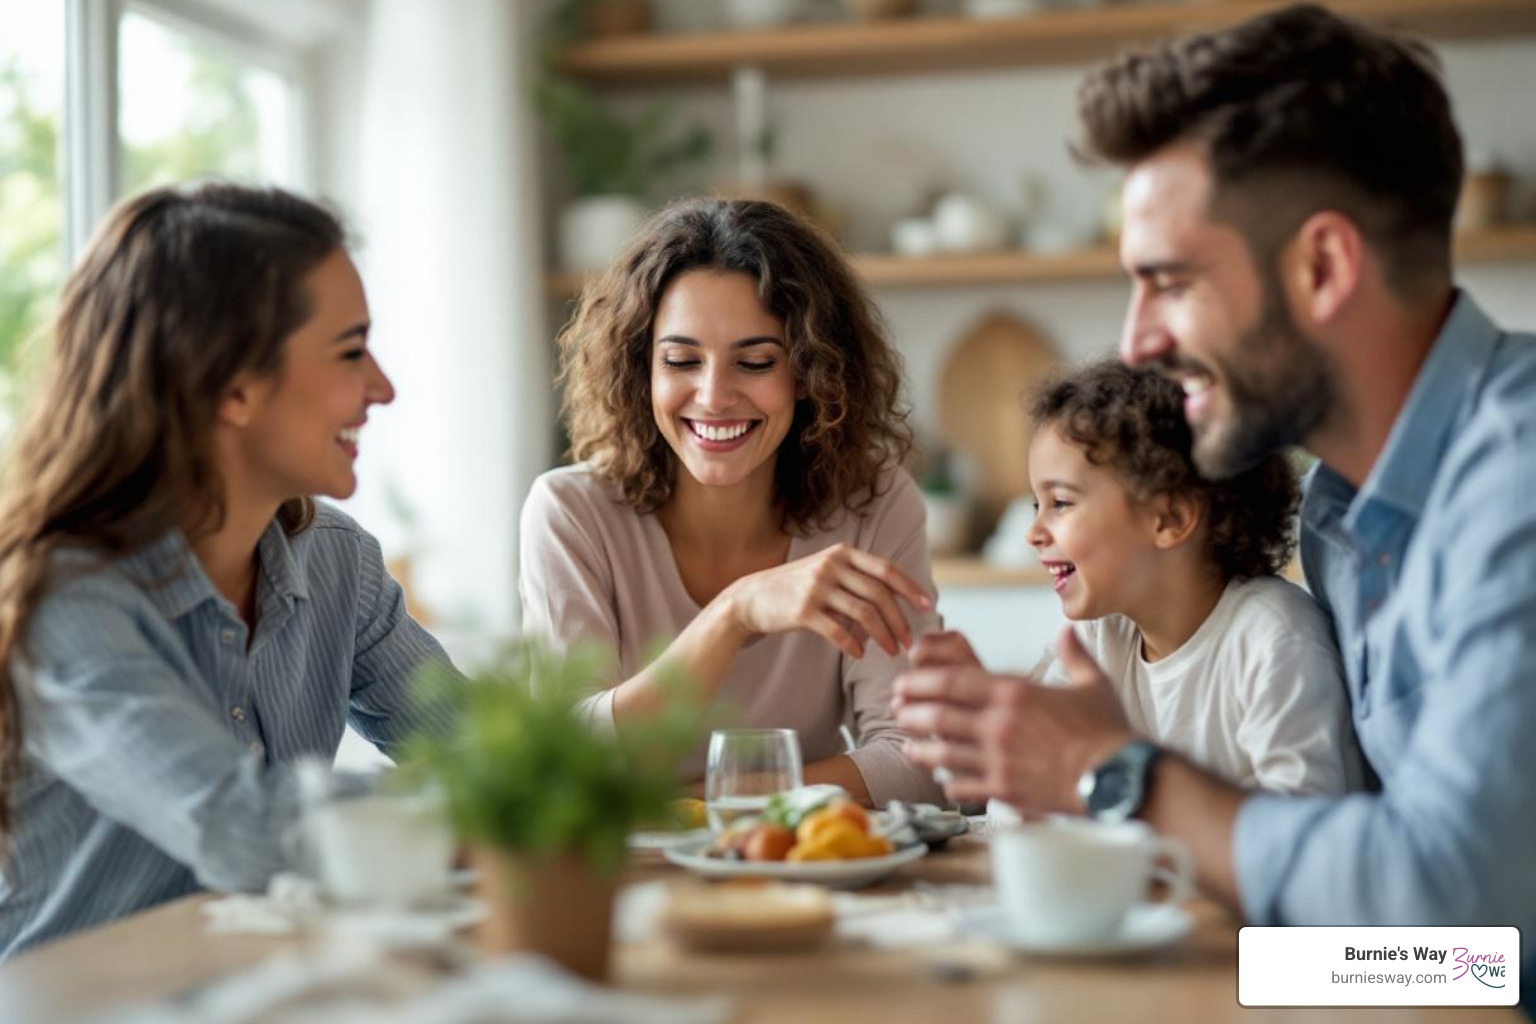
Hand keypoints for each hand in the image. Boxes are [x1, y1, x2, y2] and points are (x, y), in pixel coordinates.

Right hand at [723, 543, 932, 658]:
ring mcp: (816, 587)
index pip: (886, 569)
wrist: (752, 597)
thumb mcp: (827, 573)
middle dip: (899, 621)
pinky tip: (859, 655)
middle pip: (879, 594)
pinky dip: (853, 645)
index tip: (927, 606)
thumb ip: (858, 583)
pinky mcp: (803, 611)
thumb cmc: (797, 589)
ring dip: (883, 636)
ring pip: (863, 614)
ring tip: (891, 651)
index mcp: (843, 554)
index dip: (910, 588)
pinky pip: (838, 631)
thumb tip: (895, 607)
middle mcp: (831, 566)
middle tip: (910, 641)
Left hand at [894, 626, 1133, 811]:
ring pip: (942, 753)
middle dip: (909, 711)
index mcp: (1014, 694)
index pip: (951, 682)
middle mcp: (998, 725)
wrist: (1118, 779)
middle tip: (896, 710)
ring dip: (919, 748)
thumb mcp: (1094, 684)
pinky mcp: (1004, 791)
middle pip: (936, 716)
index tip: (904, 683)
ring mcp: (998, 760)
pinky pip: (963, 785)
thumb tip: (1067, 629)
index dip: (920, 682)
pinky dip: (949, 782)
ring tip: (908, 745)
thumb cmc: (1109, 731)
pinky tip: (943, 780)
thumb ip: (1074, 654)